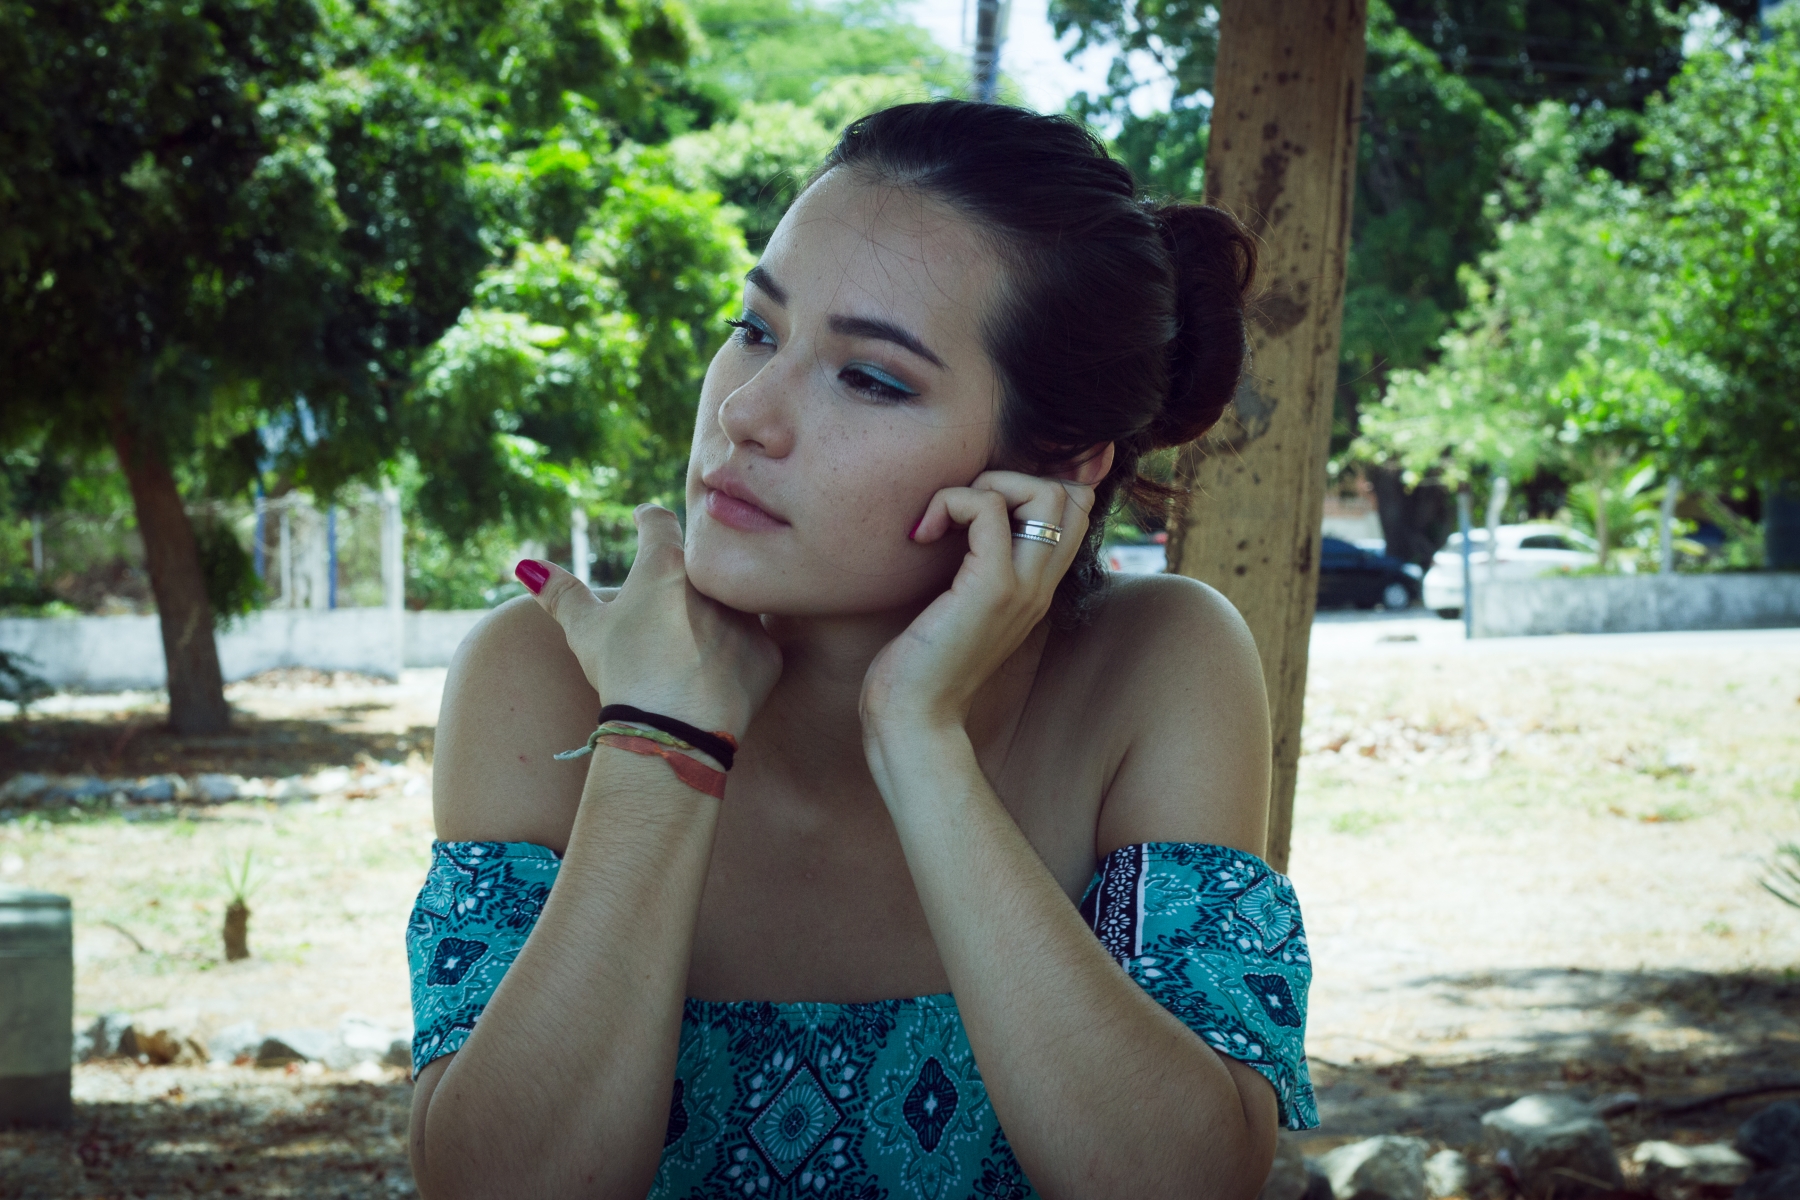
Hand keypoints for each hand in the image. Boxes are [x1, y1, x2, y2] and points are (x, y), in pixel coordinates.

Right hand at [520, 505, 781, 738]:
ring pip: (735, 602)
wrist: (672, 731)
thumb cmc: (624, 673)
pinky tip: (718, 674)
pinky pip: (754, 646)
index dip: (648, 519)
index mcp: (666, 564)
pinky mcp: (768, 654)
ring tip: (695, 638)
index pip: (659, 522)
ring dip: (719, 611)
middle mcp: (715, 581)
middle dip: (688, 570)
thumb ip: (561, 593)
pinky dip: (738, 656)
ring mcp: (747, 617)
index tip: (643, 520)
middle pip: (703, 562)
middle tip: (669, 593)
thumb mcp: (585, 630)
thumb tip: (527, 568)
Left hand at [860, 469, 1097, 740]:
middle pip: (1071, 495)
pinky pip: (988, 507)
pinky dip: (950, 502)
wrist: (914, 718)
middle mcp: (1040, 585)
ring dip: (985, 485)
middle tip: (959, 512)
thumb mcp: (956, 608)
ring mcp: (1023, 587)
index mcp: (1035, 588)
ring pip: (1044, 492)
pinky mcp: (992, 588)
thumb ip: (971, 569)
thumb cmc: (921, 666)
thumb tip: (955, 524)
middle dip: (1011, 479)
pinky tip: (923, 534)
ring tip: (943, 519)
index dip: (1031, 488)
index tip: (975, 512)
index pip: (1075, 511)